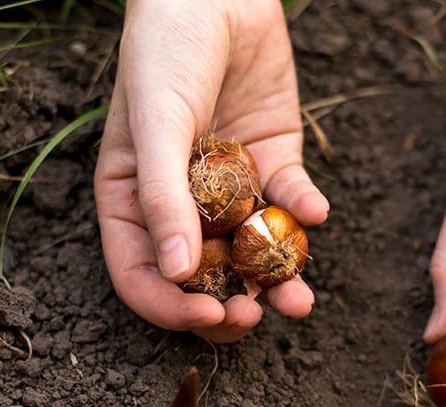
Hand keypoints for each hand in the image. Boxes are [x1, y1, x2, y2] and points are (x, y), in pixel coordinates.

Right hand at [94, 0, 329, 342]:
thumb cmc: (165, 50)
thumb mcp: (156, 122)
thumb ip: (162, 197)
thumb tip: (176, 274)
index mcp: (132, 201)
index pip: (143, 275)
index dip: (171, 306)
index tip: (207, 315)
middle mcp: (180, 204)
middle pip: (202, 278)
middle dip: (229, 306)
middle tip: (255, 317)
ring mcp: (230, 187)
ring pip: (253, 252)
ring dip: (277, 281)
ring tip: (299, 300)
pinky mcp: (273, 162)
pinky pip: (290, 203)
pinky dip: (304, 213)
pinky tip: (313, 210)